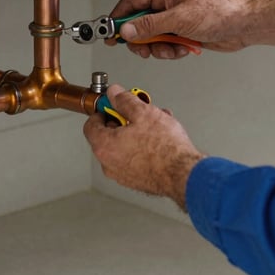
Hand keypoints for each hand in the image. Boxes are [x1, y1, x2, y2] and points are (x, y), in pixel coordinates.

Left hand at [83, 84, 204, 210]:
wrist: (183, 174)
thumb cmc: (165, 148)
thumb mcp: (143, 113)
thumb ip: (124, 100)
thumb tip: (115, 93)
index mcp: (104, 146)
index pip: (91, 124)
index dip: (103, 110)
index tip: (113, 104)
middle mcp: (109, 163)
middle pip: (108, 135)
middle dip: (125, 120)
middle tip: (138, 113)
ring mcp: (122, 174)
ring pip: (124, 146)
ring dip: (137, 133)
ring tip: (156, 125)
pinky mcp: (137, 180)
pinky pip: (134, 158)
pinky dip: (143, 147)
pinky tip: (160, 139)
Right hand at [108, 0, 254, 58]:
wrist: (243, 25)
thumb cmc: (219, 11)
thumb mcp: (179, 19)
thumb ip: (150, 26)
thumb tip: (127, 30)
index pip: (131, 2)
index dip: (118, 19)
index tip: (110, 34)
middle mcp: (167, 2)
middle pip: (139, 23)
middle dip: (143, 40)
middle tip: (146, 50)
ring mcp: (174, 18)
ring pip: (153, 37)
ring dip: (161, 48)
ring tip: (175, 48)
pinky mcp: (182, 31)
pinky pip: (166, 44)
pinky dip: (173, 50)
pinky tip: (186, 47)